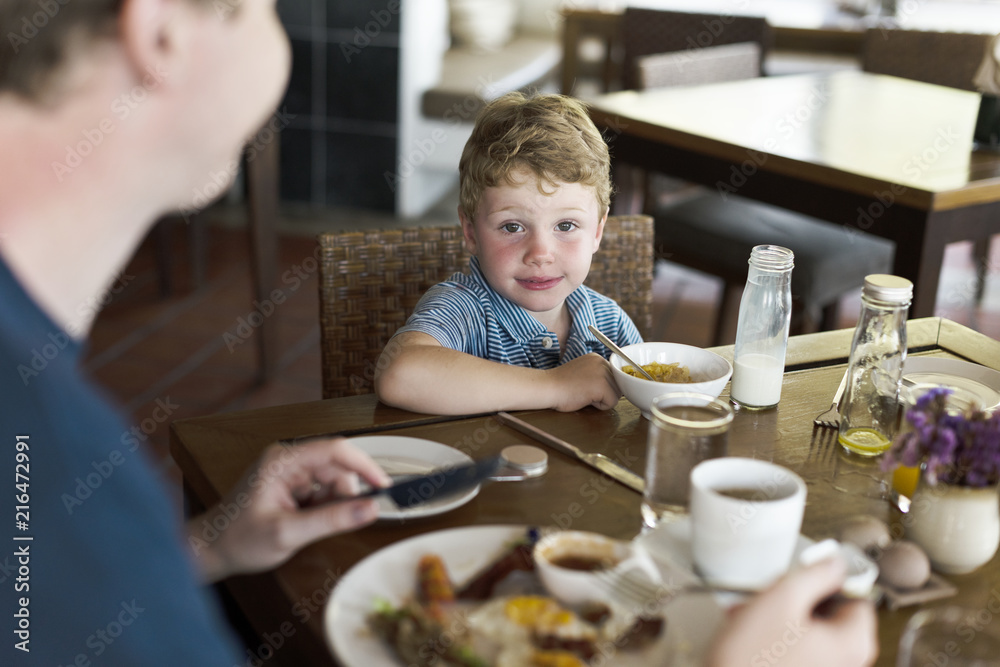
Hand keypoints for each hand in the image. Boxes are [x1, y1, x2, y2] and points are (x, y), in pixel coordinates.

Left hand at [187, 438, 390, 582]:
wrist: (211, 550)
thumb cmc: (238, 539)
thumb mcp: (288, 533)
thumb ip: (332, 520)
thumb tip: (370, 508)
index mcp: (283, 460)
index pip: (336, 450)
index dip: (364, 466)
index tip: (383, 486)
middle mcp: (288, 459)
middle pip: (338, 468)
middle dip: (343, 496)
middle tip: (333, 522)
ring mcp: (290, 472)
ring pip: (333, 481)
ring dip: (332, 505)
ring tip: (307, 526)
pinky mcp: (293, 485)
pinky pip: (323, 492)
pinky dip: (323, 509)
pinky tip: (304, 523)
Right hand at [546, 353, 620, 410]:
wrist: (548, 388)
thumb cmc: (561, 385)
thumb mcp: (583, 372)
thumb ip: (597, 374)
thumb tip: (613, 385)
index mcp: (597, 358)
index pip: (613, 377)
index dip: (602, 387)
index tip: (586, 387)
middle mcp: (602, 362)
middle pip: (617, 385)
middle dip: (603, 393)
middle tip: (583, 391)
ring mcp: (603, 373)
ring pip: (616, 395)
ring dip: (601, 400)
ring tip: (584, 394)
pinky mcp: (602, 386)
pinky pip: (611, 403)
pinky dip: (599, 406)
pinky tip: (585, 398)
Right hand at [706, 557, 878, 666]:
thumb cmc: (752, 658)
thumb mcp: (783, 598)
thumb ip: (817, 573)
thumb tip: (836, 563)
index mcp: (853, 642)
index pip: (858, 595)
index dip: (829, 580)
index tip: (805, 578)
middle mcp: (848, 662)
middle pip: (832, 612)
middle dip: (799, 599)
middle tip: (771, 599)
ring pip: (811, 628)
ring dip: (782, 617)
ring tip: (754, 618)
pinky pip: (799, 647)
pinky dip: (779, 637)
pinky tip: (754, 635)